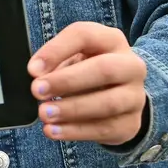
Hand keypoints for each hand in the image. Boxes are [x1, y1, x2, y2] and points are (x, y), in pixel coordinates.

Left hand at [29, 22, 147, 144]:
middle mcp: (131, 66)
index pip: (84, 36)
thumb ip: (55, 60)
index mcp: (111, 40)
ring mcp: (135, 96)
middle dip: (67, 81)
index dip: (56, 51)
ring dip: (71, 109)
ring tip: (44, 114)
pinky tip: (55, 131)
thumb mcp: (71, 56)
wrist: (119, 93)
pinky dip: (76, 131)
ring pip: (108, 103)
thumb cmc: (87, 68)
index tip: (32, 69)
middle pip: (104, 69)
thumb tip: (37, 73)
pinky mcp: (131, 123)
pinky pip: (105, 129)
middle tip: (37, 91)